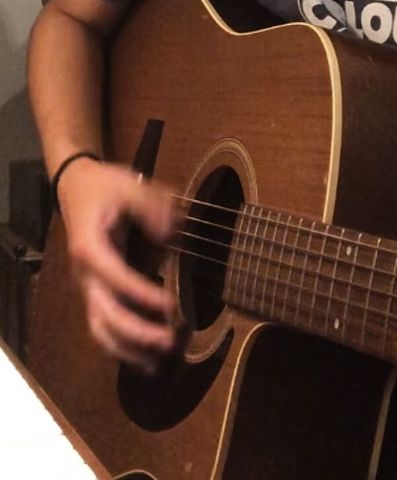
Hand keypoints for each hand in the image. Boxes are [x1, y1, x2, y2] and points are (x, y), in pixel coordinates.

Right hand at [57, 157, 179, 371]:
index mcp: (90, 248)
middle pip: (104, 315)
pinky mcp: (95, 291)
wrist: (76, 186)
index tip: (171, 304)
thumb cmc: (104, 186)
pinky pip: (103, 327)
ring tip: (161, 358)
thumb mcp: (129, 185)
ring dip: (130, 347)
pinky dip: (123, 346)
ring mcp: (88, 286)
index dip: (142, 294)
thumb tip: (171, 232)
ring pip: (100, 330)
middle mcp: (85, 274)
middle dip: (137, 332)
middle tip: (171, 339)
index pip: (115, 278)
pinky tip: (147, 359)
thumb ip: (152, 206)